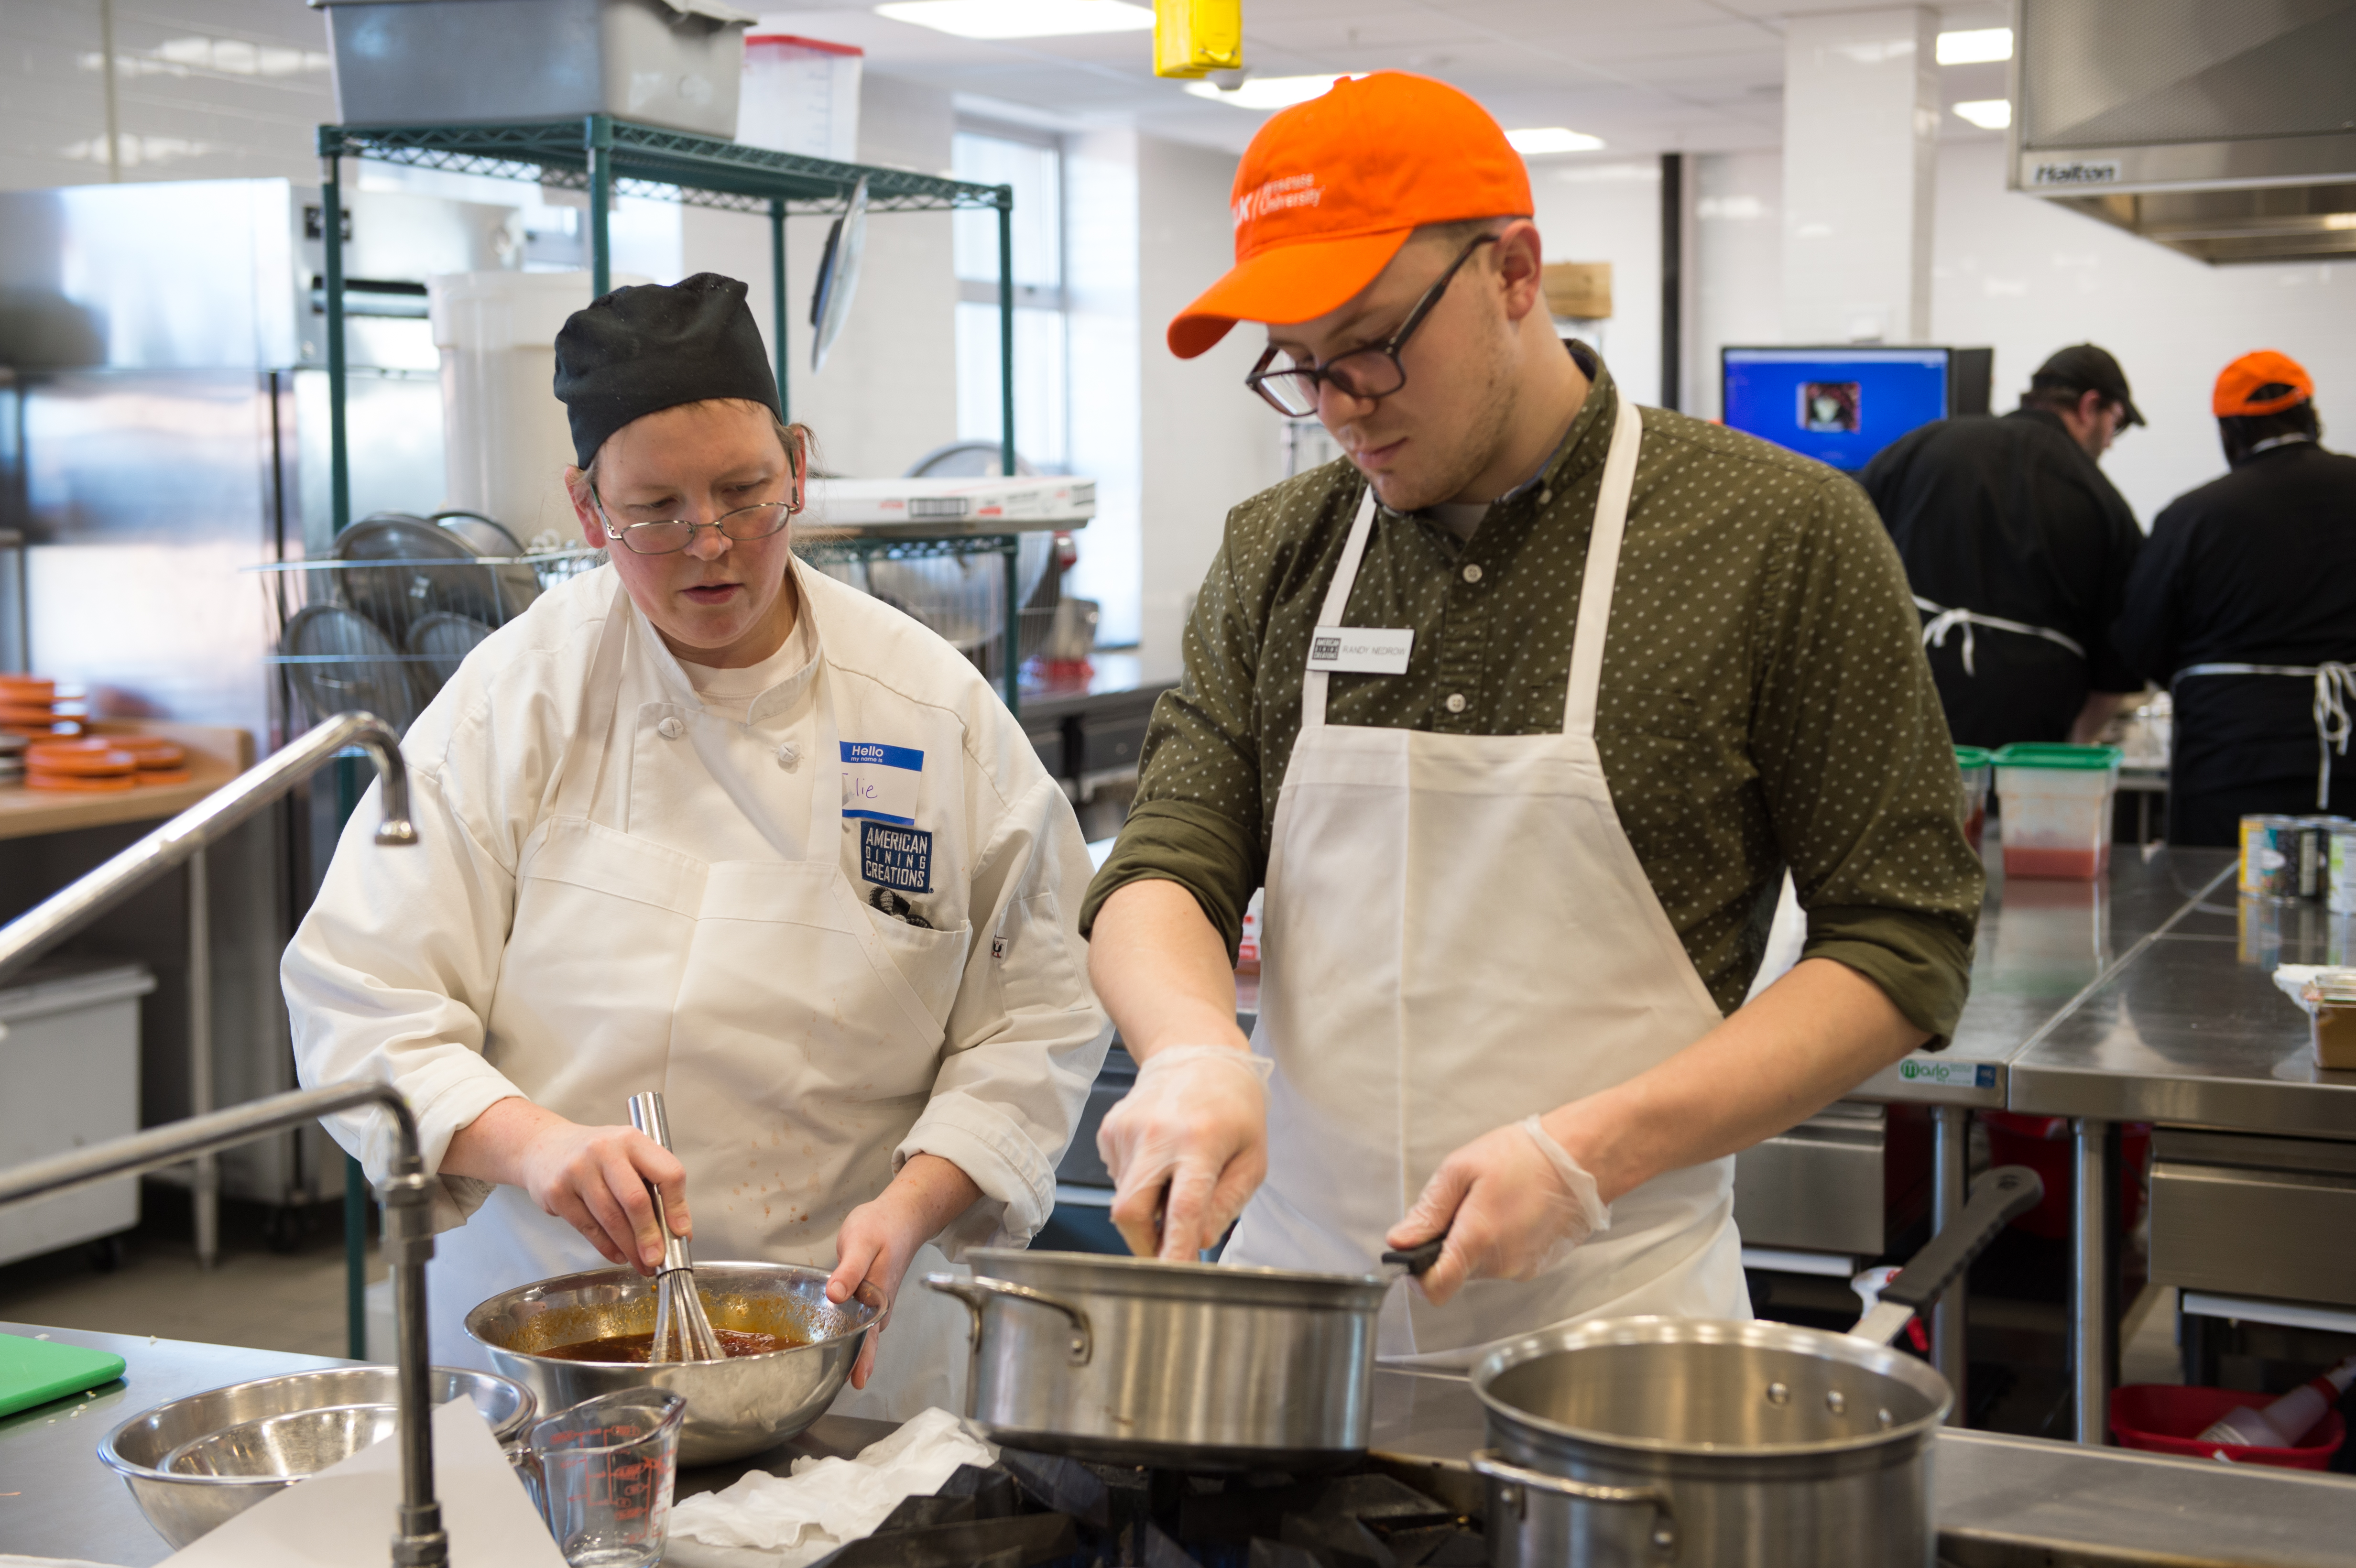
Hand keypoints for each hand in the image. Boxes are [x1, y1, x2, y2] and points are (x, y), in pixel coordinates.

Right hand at [451, 1101, 687, 1274]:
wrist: (544, 1147)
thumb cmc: (595, 1155)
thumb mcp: (628, 1156)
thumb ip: (654, 1185)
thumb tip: (678, 1228)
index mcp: (632, 1140)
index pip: (667, 1173)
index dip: (678, 1206)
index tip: (681, 1232)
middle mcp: (605, 1150)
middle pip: (635, 1200)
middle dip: (649, 1236)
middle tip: (657, 1259)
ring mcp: (578, 1171)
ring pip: (610, 1219)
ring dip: (629, 1247)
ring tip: (641, 1262)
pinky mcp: (557, 1192)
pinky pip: (588, 1227)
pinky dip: (606, 1246)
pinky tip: (618, 1253)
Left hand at [826, 1154, 981, 1389]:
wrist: (902, 1214)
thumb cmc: (883, 1226)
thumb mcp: (863, 1243)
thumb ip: (850, 1270)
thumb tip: (836, 1296)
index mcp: (878, 1298)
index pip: (869, 1336)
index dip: (861, 1361)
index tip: (855, 1383)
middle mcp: (879, 1306)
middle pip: (866, 1341)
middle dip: (853, 1364)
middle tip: (836, 1385)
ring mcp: (876, 1302)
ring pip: (863, 1332)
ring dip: (851, 1350)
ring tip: (834, 1371)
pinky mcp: (869, 1295)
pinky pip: (859, 1320)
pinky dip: (848, 1331)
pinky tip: (836, 1337)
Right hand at [1097, 1046, 1270, 1260]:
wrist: (1194, 1051)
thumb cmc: (1232, 1104)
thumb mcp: (1252, 1156)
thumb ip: (1228, 1202)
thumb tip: (1200, 1241)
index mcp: (1199, 1141)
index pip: (1183, 1207)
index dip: (1175, 1249)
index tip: (1171, 1275)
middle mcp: (1156, 1134)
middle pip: (1130, 1212)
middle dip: (1145, 1244)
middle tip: (1168, 1248)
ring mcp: (1126, 1131)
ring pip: (1123, 1199)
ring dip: (1147, 1208)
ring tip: (1175, 1179)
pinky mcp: (1109, 1131)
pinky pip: (1119, 1178)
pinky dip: (1139, 1184)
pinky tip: (1159, 1160)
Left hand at [1384, 1116, 1609, 1305]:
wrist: (1580, 1159)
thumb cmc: (1524, 1157)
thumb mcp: (1462, 1170)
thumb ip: (1428, 1211)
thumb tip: (1400, 1241)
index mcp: (1477, 1240)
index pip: (1434, 1289)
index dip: (1417, 1276)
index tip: (1413, 1254)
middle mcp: (1501, 1264)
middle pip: (1455, 1273)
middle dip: (1448, 1245)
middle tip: (1461, 1207)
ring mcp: (1521, 1268)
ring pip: (1479, 1267)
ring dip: (1475, 1242)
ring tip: (1490, 1203)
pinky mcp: (1537, 1265)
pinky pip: (1503, 1262)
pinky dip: (1499, 1242)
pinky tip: (1510, 1212)